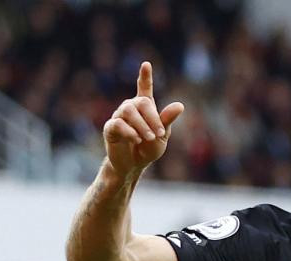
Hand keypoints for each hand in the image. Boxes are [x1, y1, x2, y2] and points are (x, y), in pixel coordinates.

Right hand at [103, 62, 183, 177]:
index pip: (144, 88)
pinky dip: (129, 131)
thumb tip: (180, 105)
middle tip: (159, 133)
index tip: (146, 64)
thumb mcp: (162, 136)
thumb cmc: (148, 149)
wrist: (134, 166)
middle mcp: (130, 108)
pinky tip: (136, 139)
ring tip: (148, 138)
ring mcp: (118, 117)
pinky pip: (118, 124)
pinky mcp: (110, 129)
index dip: (145, 76)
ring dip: (141, 125)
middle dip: (152, 117)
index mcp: (144, 108)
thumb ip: (167, 120)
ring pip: (128, 111)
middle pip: (140, 102)